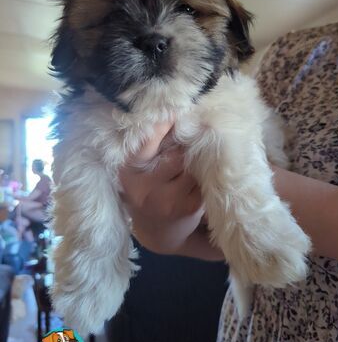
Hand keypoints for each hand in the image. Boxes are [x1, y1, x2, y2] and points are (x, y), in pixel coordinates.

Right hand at [119, 122, 204, 254]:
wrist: (157, 231)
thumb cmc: (150, 189)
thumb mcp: (141, 170)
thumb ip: (152, 148)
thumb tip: (178, 115)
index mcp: (128, 172)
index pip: (146, 143)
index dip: (162, 125)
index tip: (174, 110)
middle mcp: (144, 188)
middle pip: (176, 154)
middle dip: (186, 146)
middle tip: (193, 137)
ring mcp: (166, 200)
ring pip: (192, 166)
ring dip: (197, 161)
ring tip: (196, 161)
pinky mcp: (187, 208)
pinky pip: (203, 181)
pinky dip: (205, 177)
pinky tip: (199, 180)